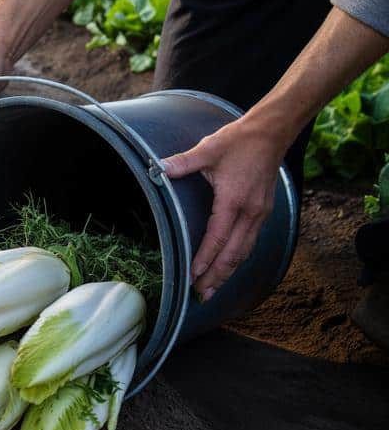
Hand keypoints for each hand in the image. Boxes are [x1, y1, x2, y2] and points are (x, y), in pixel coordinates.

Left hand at [161, 119, 286, 300]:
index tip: (193, 276)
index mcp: (234, 200)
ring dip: (228, 272)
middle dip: (216, 276)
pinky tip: (228, 267)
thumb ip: (182, 163)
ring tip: (212, 289)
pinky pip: (249, 242)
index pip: (217, 238)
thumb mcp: (208, 149)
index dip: (205, 259)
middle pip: (233, 253)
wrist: (270, 134)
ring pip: (244, 251)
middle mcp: (250, 212)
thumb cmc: (238, 142)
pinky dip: (237, 258)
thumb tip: (159, 170)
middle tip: (200, 294)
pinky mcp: (263, 212)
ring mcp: (260, 214)